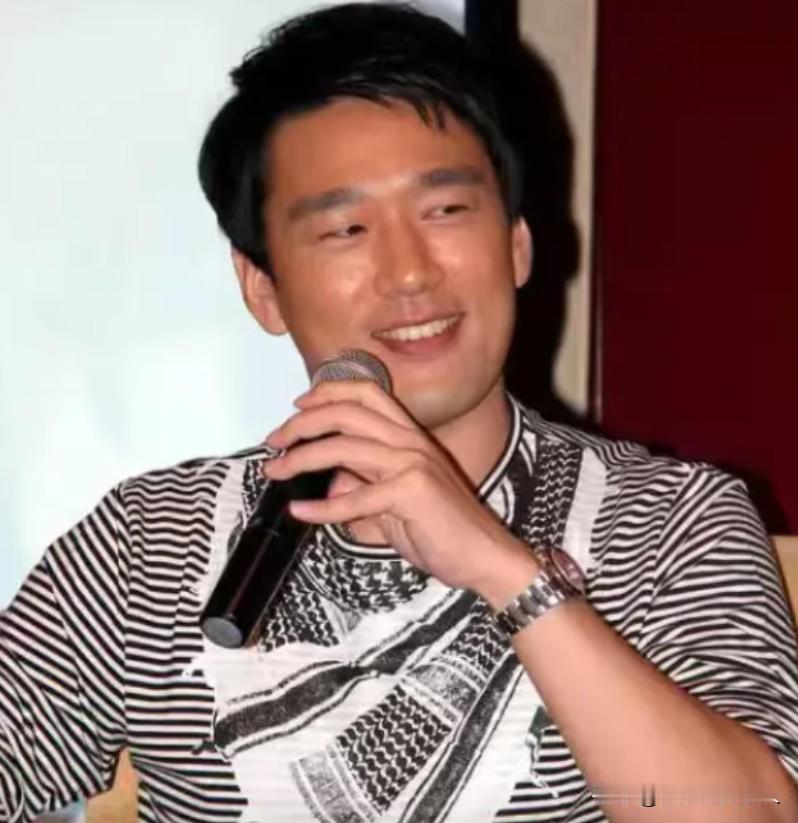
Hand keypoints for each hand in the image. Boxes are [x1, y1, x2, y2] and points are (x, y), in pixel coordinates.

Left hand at [263, 380, 537, 605]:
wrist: (485, 555)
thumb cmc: (444, 529)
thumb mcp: (395, 500)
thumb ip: (363, 484)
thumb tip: (328, 480)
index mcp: (410, 437)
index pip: (368, 394)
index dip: (329, 392)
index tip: (299, 406)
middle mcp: (411, 442)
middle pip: (347, 412)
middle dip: (303, 422)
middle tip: (276, 439)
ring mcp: (413, 464)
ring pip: (344, 447)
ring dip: (302, 457)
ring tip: (276, 470)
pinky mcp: (411, 492)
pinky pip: (355, 498)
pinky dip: (322, 507)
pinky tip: (301, 511)